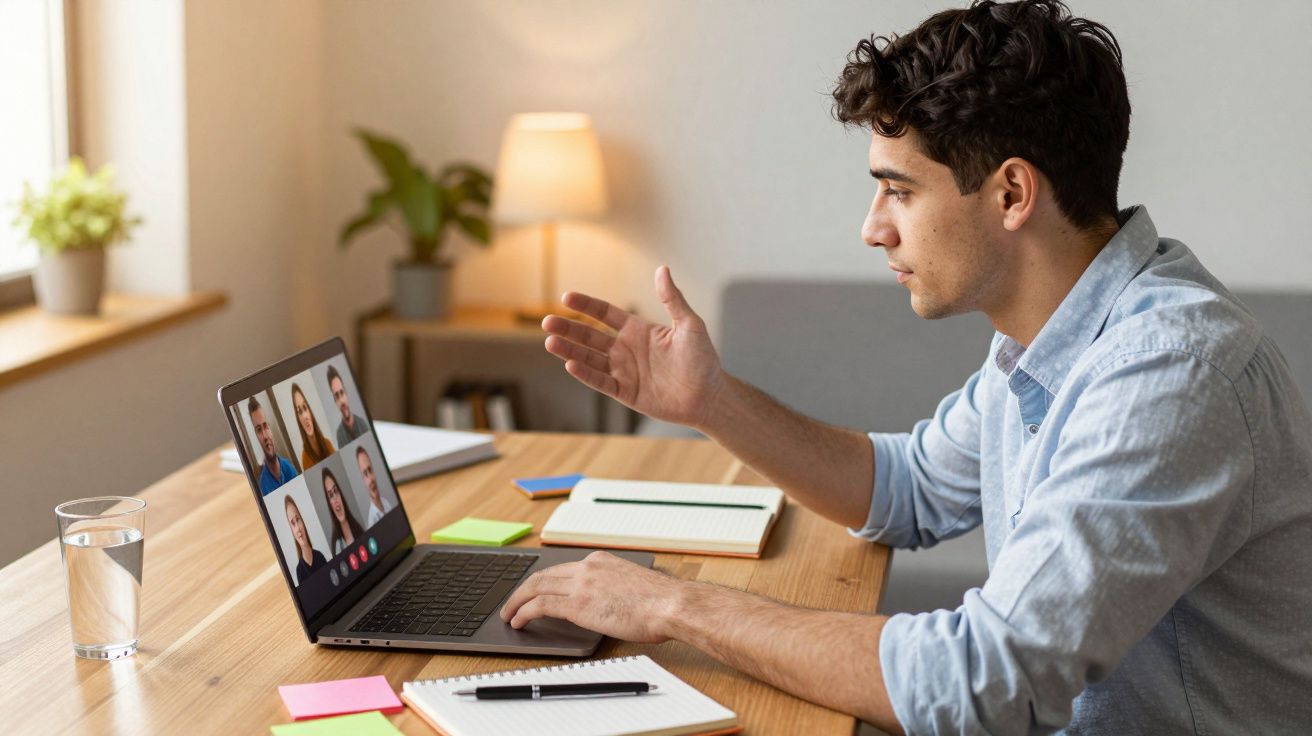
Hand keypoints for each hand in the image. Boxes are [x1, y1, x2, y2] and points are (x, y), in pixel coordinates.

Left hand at [499, 551, 688, 642]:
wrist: (670, 604)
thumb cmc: (661, 601)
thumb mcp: (632, 585)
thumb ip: (612, 589)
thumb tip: (605, 604)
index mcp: (600, 560)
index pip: (562, 569)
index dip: (544, 580)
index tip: (534, 589)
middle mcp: (587, 567)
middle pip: (543, 575)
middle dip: (523, 589)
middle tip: (512, 601)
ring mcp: (581, 584)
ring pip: (535, 587)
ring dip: (516, 601)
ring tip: (509, 614)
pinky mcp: (577, 604)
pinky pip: (540, 606)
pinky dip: (524, 612)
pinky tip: (518, 621)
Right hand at [543, 266, 723, 428]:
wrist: (709, 395)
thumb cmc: (703, 359)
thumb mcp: (690, 324)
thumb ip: (672, 299)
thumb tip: (662, 269)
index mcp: (638, 330)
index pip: (605, 314)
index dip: (586, 306)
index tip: (566, 297)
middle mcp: (626, 349)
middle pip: (590, 336)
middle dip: (569, 329)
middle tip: (546, 322)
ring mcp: (624, 372)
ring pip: (590, 359)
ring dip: (570, 350)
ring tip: (550, 342)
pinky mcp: (626, 392)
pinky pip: (601, 382)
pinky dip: (586, 374)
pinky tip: (570, 365)